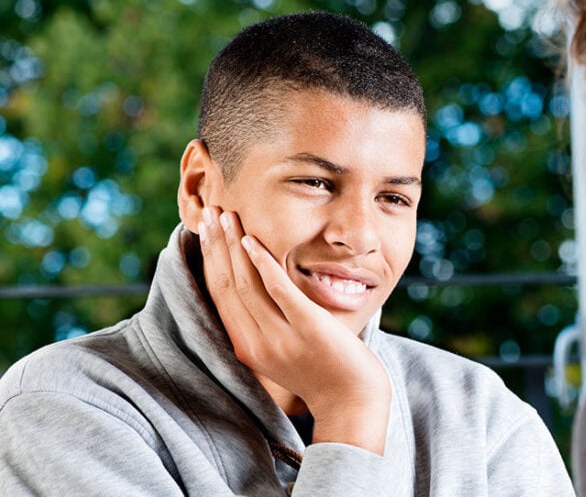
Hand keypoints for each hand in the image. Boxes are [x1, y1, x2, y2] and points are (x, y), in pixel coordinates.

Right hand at [198, 206, 390, 453]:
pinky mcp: (308, 328)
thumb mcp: (282, 351)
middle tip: (210, 211)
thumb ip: (263, 327)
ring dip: (234, 246)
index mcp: (246, 348)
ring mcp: (281, 336)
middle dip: (216, 245)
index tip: (205, 230)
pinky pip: (279, 290)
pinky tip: (253, 240)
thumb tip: (253, 292)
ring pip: (247, 284)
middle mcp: (256, 343)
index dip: (209, 261)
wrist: (352, 402)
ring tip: (227, 216)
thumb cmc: (321, 373)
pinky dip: (263, 264)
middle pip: (227, 285)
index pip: (219, 296)